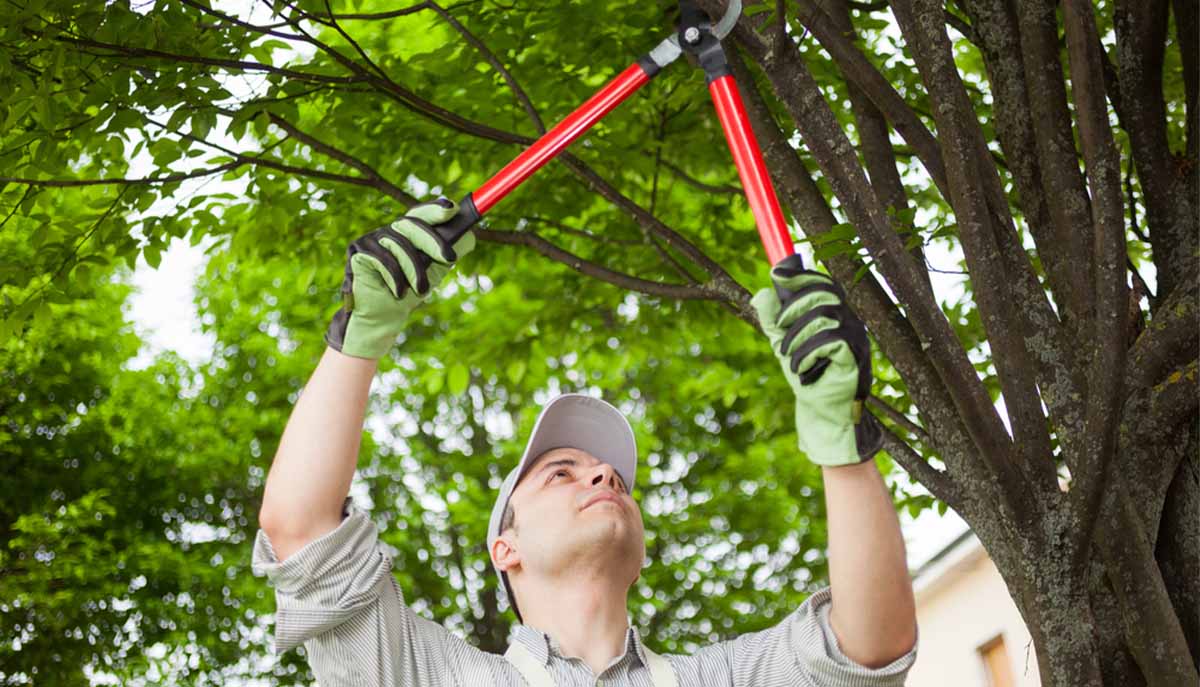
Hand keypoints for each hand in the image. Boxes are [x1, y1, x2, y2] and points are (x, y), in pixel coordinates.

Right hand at [325, 199, 475, 359]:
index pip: (421, 214)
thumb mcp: (434, 271)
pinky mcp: (357, 252)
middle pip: (411, 224)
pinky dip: (394, 278)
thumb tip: (469, 236)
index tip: (452, 208)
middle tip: (449, 258)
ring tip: (419, 290)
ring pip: (398, 244)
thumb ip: (448, 252)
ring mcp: (370, 239)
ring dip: (413, 270)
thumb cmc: (409, 292)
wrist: (384, 318)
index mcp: (406, 233)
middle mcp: (387, 231)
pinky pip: (381, 258)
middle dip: (433, 242)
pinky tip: (397, 292)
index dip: (435, 208)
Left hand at [750, 254, 881, 466]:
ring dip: (796, 337)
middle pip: (822, 293)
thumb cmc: (807, 376)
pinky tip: (802, 369)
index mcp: (834, 315)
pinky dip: (807, 353)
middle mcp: (849, 321)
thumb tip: (761, 293)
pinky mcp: (856, 356)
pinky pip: (829, 341)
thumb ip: (773, 321)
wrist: (821, 412)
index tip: (776, 275)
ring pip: (822, 316)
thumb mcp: (783, 344)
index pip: (822, 283)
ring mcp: (856, 338)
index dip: (801, 276)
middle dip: (793, 308)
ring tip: (789, 357)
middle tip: (779, 329)